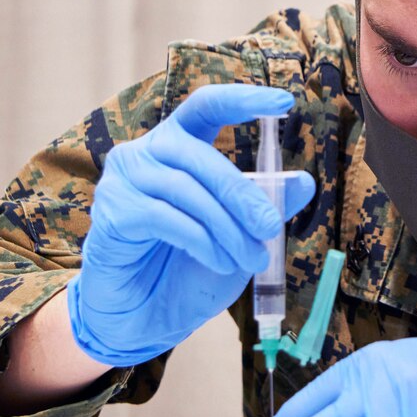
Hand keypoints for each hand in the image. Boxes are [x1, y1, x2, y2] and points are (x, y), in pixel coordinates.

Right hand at [67, 83, 315, 366]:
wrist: (149, 317)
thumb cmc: (192, 267)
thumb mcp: (241, 234)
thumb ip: (266, 205)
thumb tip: (305, 180)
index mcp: (179, 145)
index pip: (206, 106)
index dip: (242, 99)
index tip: (284, 102)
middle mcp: (146, 152)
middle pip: (201, 155)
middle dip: (242, 194)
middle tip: (271, 228)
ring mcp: (123, 179)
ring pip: (186, 190)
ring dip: (226, 228)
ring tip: (251, 258)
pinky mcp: (111, 211)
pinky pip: (163, 217)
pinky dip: (201, 241)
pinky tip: (220, 261)